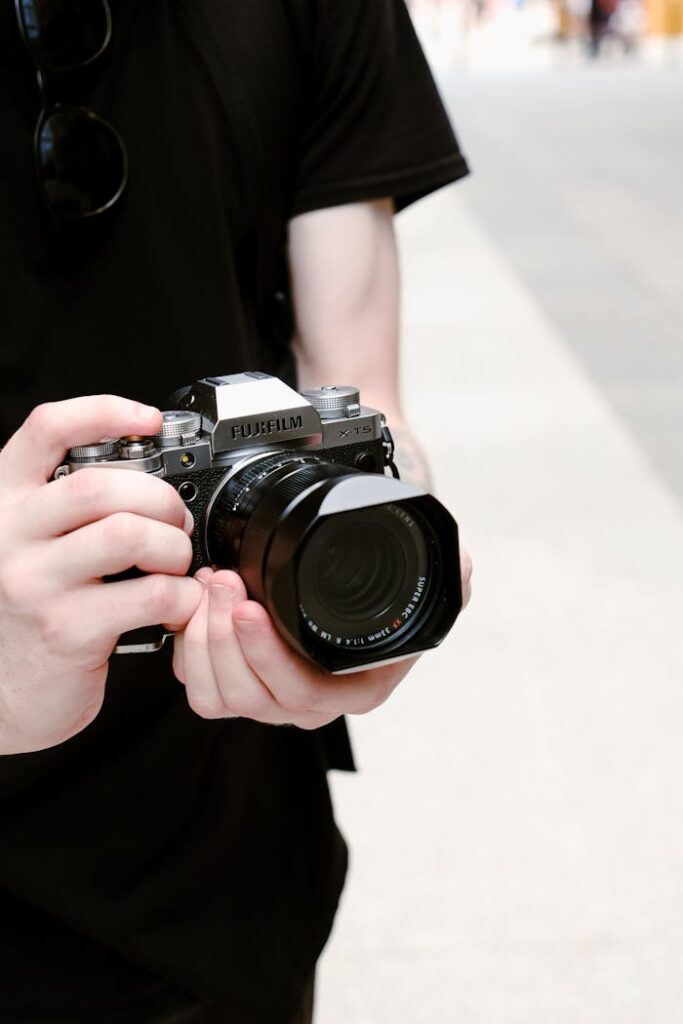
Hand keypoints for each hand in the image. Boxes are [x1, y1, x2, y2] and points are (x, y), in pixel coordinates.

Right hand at [0, 396, 202, 754]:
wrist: (6, 693)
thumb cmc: (33, 612)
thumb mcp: (33, 545)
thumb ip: (68, 508)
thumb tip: (147, 474)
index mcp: (7, 502)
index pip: (46, 430)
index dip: (103, 412)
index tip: (148, 419)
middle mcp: (11, 535)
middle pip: (102, 484)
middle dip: (160, 498)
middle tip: (174, 522)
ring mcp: (35, 583)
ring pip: (128, 533)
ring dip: (172, 546)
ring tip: (174, 564)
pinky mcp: (67, 630)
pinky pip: (150, 594)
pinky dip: (182, 596)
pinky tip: (177, 604)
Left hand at [174, 550, 471, 727]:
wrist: (364, 600)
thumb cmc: (390, 597)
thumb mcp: (427, 587)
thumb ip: (447, 579)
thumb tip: (460, 567)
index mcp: (353, 689)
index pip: (302, 691)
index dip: (268, 654)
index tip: (249, 606)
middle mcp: (308, 704)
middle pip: (248, 697)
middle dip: (223, 635)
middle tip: (220, 579)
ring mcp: (269, 698)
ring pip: (216, 696)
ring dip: (203, 640)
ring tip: (208, 586)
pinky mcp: (236, 684)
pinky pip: (199, 686)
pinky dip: (187, 647)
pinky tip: (196, 605)